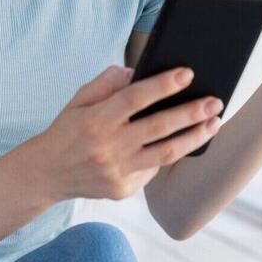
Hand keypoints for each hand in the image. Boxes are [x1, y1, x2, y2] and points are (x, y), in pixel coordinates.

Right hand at [26, 65, 223, 202]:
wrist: (46, 174)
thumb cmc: (67, 130)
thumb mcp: (78, 99)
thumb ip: (106, 83)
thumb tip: (136, 72)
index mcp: (96, 119)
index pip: (135, 98)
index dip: (163, 85)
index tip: (188, 74)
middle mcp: (108, 147)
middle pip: (159, 127)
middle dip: (192, 113)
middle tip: (215, 102)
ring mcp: (116, 171)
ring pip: (165, 153)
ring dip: (194, 138)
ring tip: (214, 123)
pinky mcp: (122, 190)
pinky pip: (152, 169)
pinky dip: (170, 155)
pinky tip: (185, 142)